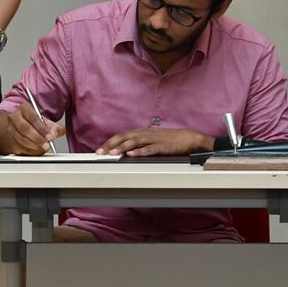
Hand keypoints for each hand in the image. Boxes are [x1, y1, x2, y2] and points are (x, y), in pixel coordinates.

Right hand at [0, 105, 64, 155]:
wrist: (19, 125)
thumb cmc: (33, 122)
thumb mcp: (45, 121)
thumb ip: (54, 127)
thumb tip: (56, 132)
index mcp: (24, 109)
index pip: (33, 118)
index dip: (42, 128)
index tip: (50, 136)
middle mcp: (15, 117)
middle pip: (24, 129)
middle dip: (37, 138)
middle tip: (46, 145)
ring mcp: (10, 128)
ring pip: (20, 139)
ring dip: (33, 146)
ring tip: (43, 148)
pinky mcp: (9, 140)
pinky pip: (18, 147)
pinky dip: (29, 151)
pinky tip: (37, 151)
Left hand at [96, 128, 213, 156]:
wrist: (188, 138)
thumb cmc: (169, 140)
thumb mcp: (151, 139)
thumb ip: (138, 143)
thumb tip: (124, 150)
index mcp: (142, 132)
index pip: (122, 135)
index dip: (110, 142)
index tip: (100, 149)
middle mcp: (145, 133)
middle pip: (124, 137)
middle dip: (111, 144)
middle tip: (100, 152)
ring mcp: (153, 139)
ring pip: (134, 141)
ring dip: (122, 147)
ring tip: (112, 153)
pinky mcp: (161, 146)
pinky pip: (148, 149)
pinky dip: (139, 151)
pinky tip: (132, 154)